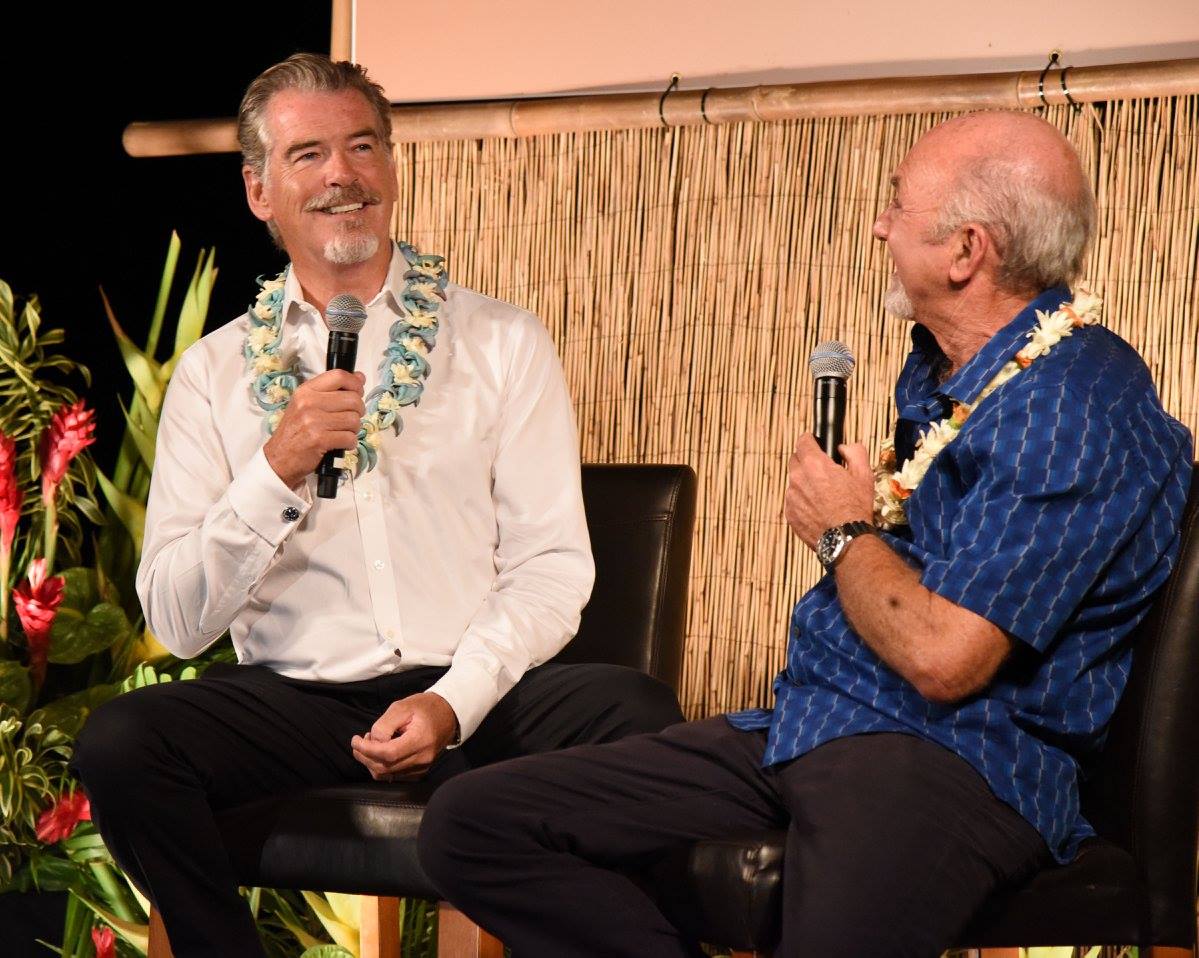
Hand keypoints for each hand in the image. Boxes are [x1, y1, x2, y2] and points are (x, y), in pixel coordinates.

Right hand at [263, 370, 365, 488]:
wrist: (279, 458)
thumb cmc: (296, 431)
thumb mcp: (306, 404)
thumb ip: (332, 390)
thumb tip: (360, 377)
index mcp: (306, 391)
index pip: (339, 376)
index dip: (355, 383)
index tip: (358, 392)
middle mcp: (309, 403)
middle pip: (352, 399)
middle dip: (358, 411)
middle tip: (351, 418)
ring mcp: (314, 421)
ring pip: (354, 420)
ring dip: (354, 429)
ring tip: (344, 432)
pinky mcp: (320, 440)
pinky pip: (349, 438)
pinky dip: (350, 443)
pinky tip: (342, 444)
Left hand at [350, 692, 459, 781]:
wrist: (447, 715)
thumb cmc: (424, 707)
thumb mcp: (402, 707)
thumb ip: (384, 725)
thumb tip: (373, 742)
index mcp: (420, 740)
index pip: (388, 754)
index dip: (367, 750)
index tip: (355, 741)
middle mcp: (422, 758)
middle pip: (385, 768)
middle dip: (365, 757)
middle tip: (358, 742)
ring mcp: (422, 767)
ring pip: (387, 775)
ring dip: (371, 762)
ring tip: (370, 744)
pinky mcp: (419, 771)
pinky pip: (394, 775)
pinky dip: (382, 766)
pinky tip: (381, 752)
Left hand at [783, 435, 873, 548]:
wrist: (845, 539)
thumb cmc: (855, 506)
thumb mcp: (864, 474)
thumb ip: (854, 452)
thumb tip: (844, 448)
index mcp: (814, 464)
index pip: (802, 441)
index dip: (810, 440)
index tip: (815, 443)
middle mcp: (798, 478)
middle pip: (796, 461)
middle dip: (807, 462)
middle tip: (822, 471)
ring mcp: (791, 497)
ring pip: (794, 482)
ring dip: (805, 484)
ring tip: (823, 496)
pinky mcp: (790, 513)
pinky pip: (794, 501)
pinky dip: (803, 502)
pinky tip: (818, 510)